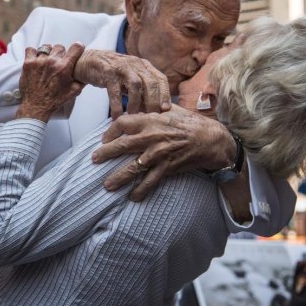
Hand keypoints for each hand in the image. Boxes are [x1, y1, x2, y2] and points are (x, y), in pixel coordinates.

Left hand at [16, 43, 84, 121]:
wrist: (36, 106)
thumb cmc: (53, 100)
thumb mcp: (73, 92)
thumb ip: (81, 81)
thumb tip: (86, 75)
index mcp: (64, 68)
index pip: (76, 48)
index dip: (78, 47)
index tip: (77, 49)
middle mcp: (52, 62)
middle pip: (60, 47)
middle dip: (61, 54)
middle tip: (59, 63)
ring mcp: (39, 62)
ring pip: (46, 47)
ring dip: (48, 54)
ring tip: (47, 63)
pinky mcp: (28, 64)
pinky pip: (30, 50)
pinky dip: (33, 53)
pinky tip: (36, 60)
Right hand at [73, 49, 170, 118]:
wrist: (88, 61)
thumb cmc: (112, 74)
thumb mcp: (129, 80)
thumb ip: (141, 92)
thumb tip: (153, 111)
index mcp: (143, 65)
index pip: (160, 78)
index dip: (165, 94)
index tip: (166, 109)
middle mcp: (135, 64)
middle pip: (150, 82)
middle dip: (153, 101)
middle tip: (152, 117)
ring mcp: (121, 67)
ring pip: (135, 85)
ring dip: (136, 103)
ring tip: (134, 117)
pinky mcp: (107, 72)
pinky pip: (115, 91)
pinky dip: (117, 106)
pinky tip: (117, 117)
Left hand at [91, 107, 234, 200]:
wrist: (211, 139)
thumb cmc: (189, 123)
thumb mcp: (169, 111)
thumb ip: (151, 110)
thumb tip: (135, 108)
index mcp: (150, 120)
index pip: (122, 123)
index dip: (110, 131)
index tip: (104, 138)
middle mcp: (151, 136)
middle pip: (122, 145)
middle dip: (105, 154)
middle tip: (94, 160)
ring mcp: (158, 153)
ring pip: (133, 167)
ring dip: (118, 177)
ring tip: (107, 185)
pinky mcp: (167, 167)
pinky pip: (150, 181)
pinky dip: (140, 191)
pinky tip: (132, 197)